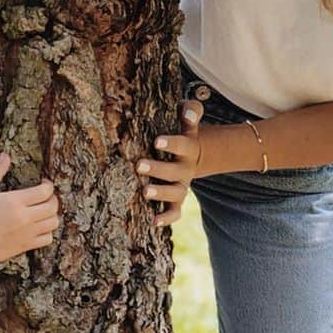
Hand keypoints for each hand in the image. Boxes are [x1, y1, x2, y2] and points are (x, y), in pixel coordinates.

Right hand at [0, 153, 59, 277]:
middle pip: (52, 206)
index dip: (48, 185)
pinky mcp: (26, 245)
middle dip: (53, 198)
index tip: (43, 183)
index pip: (45, 191)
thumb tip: (5, 155)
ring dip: (52, 214)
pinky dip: (48, 231)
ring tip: (44, 210)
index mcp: (14, 201)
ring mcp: (27, 233)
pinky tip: (39, 226)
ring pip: (53, 222)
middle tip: (46, 196)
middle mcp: (24, 217)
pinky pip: (48, 238)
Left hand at [135, 100, 202, 226]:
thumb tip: (189, 111)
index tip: (156, 140)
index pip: (182, 145)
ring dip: (160, 192)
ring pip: (175, 193)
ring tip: (144, 191)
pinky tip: (153, 221)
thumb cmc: (183, 131)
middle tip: (139, 165)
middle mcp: (186, 168)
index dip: (171, 143)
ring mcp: (182, 185)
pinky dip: (167, 218)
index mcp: (188, 148)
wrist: (194, 154)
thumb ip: (192, 110)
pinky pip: (175, 211)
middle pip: (175, 171)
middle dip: (157, 168)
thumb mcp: (189, 117)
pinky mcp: (177, 199)